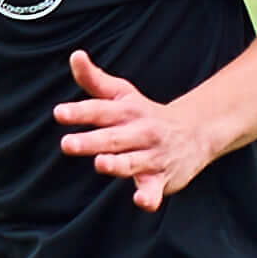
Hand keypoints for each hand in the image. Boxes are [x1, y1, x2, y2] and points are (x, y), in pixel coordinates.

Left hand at [55, 50, 213, 211]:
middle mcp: (140, 133)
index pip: (101, 110)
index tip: (59, 113)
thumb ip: (95, 80)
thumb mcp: (122, 94)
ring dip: (118, 164)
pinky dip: (150, 197)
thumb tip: (75, 55)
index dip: (80, 112)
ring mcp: (151, 156)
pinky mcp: (160, 179)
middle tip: (67, 144)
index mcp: (127, 111)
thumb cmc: (146, 115)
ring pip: (132, 162)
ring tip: (101, 163)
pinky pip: (154, 190)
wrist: (197, 133)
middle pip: (113, 138)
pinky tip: (142, 201)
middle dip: (91, 141)